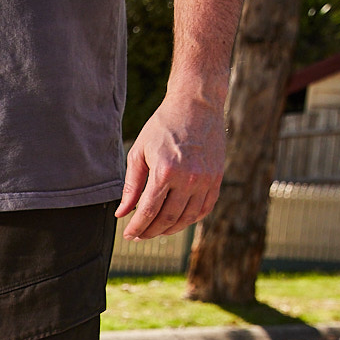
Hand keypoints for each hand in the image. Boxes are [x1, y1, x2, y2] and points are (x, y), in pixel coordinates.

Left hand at [116, 93, 227, 240]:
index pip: (148, 211)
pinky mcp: (217, 178)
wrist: (197, 105)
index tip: (128, 234)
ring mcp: (206, 179)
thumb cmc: (163, 126)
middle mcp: (189, 178)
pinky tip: (176, 221)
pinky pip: (204, 209)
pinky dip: (189, 219)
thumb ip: (131, 186)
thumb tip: (122, 214)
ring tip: (155, 230)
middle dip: (150, 232)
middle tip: (139, 235)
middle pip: (167, 218)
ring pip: (187, 218)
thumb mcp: (139, 152)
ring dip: (169, 229)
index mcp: (165, 171)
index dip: (136, 227)